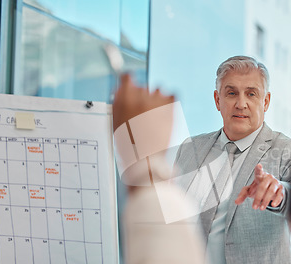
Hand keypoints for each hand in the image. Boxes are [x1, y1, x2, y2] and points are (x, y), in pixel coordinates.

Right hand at [112, 74, 174, 191]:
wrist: (146, 159)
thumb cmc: (130, 145)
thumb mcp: (117, 123)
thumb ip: (119, 103)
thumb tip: (122, 91)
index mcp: (123, 98)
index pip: (127, 77)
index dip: (129, 83)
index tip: (132, 87)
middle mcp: (140, 95)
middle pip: (144, 86)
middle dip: (144, 96)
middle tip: (144, 113)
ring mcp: (156, 100)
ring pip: (159, 90)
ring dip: (157, 99)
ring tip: (155, 116)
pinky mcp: (170, 106)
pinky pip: (173, 94)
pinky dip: (171, 101)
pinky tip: (166, 113)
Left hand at [235, 164, 283, 209]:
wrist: (271, 189)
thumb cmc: (258, 187)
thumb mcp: (249, 190)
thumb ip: (242, 195)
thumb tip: (236, 202)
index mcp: (259, 176)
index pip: (258, 171)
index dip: (259, 169)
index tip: (259, 166)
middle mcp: (268, 177)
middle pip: (263, 187)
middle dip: (258, 198)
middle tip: (254, 207)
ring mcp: (275, 183)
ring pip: (271, 191)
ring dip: (265, 200)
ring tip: (261, 208)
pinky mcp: (281, 189)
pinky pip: (279, 194)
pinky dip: (276, 200)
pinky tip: (273, 205)